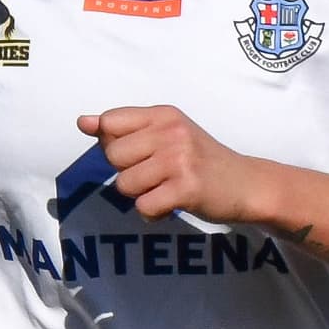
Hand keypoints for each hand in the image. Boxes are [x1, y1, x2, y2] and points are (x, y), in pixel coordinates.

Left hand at [77, 105, 269, 223]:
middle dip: (128, 172)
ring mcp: (180, 159)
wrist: (246, 184)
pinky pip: (143, 206)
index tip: (141, 153)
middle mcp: (172, 132)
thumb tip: (82, 121)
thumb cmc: (198, 160)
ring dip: (141, 194)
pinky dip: (152, 213)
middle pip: (112, 156)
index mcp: (164, 115)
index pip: (110, 122)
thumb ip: (123, 129)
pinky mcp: (186, 188)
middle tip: (157, 174)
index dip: (115, 144)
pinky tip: (171, 204)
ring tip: (166, 188)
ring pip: (124, 185)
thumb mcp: (165, 134)